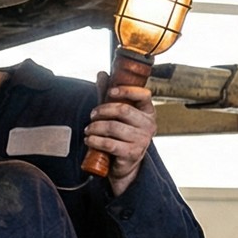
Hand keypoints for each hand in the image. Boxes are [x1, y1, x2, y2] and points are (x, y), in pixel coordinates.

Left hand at [86, 79, 157, 195]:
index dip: (126, 91)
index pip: (144, 95)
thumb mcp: (115, 113)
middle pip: (123, 110)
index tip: (110, 91)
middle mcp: (149, 125)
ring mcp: (142, 140)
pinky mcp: (132, 153)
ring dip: (95, 127)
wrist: (124, 163)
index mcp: (148, 112)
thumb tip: (102, 73)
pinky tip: (89, 140)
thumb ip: (108, 94)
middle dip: (103, 110)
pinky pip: (109, 143)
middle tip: (92, 114)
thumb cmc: (121, 135)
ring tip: (88, 129)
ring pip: (113, 127)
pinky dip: (95, 140)